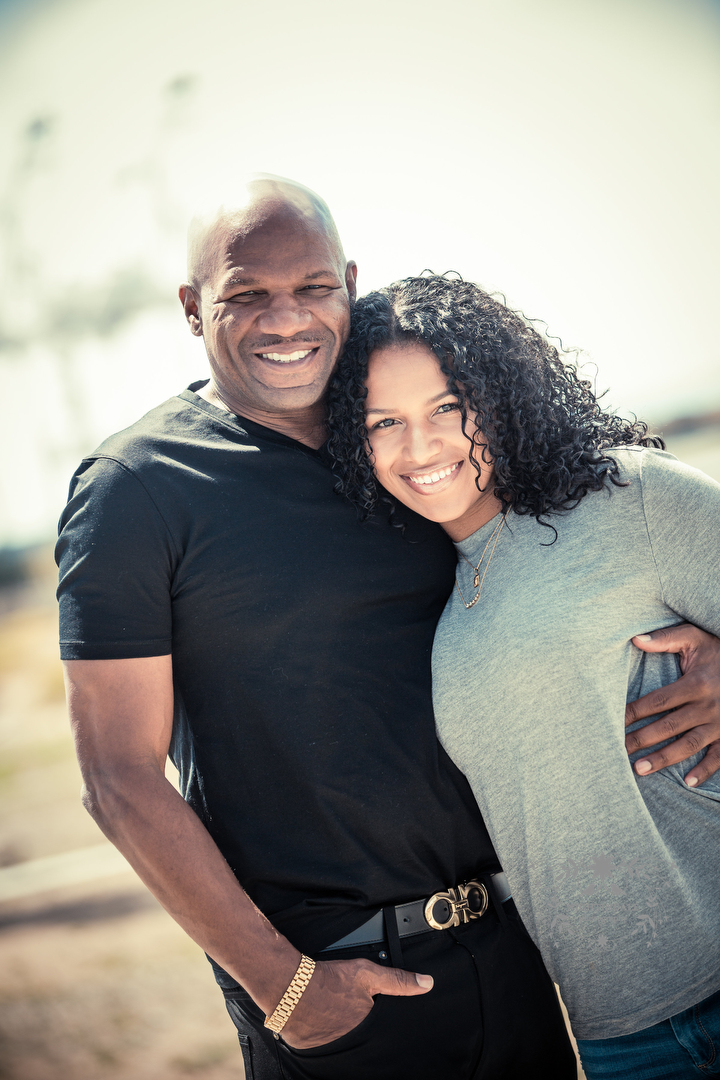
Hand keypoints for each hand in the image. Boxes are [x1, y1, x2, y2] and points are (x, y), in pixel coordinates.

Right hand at [280, 956, 432, 1048]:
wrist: (289, 986)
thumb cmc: (328, 980)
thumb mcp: (368, 974)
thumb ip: (398, 980)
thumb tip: (427, 983)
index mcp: (367, 1026)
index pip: (380, 1031)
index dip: (378, 1023)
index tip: (376, 1018)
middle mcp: (351, 1040)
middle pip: (361, 1036)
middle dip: (359, 1026)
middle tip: (348, 1011)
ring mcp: (331, 1045)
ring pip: (343, 1040)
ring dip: (341, 1030)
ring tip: (333, 1013)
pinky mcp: (312, 1046)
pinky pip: (323, 1042)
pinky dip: (323, 1033)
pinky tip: (320, 1020)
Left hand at [625, 624, 719, 786]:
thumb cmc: (718, 650)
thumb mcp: (695, 638)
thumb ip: (665, 638)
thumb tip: (635, 639)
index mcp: (696, 684)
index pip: (657, 701)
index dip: (634, 712)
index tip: (614, 720)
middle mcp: (708, 706)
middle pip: (668, 726)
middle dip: (641, 739)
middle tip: (618, 749)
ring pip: (689, 745)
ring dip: (664, 758)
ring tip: (640, 768)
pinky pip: (719, 756)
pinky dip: (706, 770)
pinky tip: (689, 782)